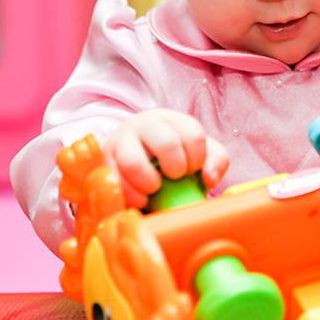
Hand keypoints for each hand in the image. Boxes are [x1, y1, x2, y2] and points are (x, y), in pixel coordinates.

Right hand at [101, 109, 229, 209]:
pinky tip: (141, 198)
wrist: (130, 158)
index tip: (192, 170)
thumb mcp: (197, 155)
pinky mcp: (105, 161)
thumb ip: (215, 161)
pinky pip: (116, 182)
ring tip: (155, 189)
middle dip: (175, 168)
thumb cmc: (171, 157)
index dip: (197, 159)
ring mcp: (122, 140)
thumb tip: (210, 178)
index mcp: (173, 120)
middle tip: (175, 177)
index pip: (193, 134)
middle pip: (166, 143)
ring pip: (134, 163)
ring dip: (150, 184)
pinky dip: (132, 196)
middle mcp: (146, 124)